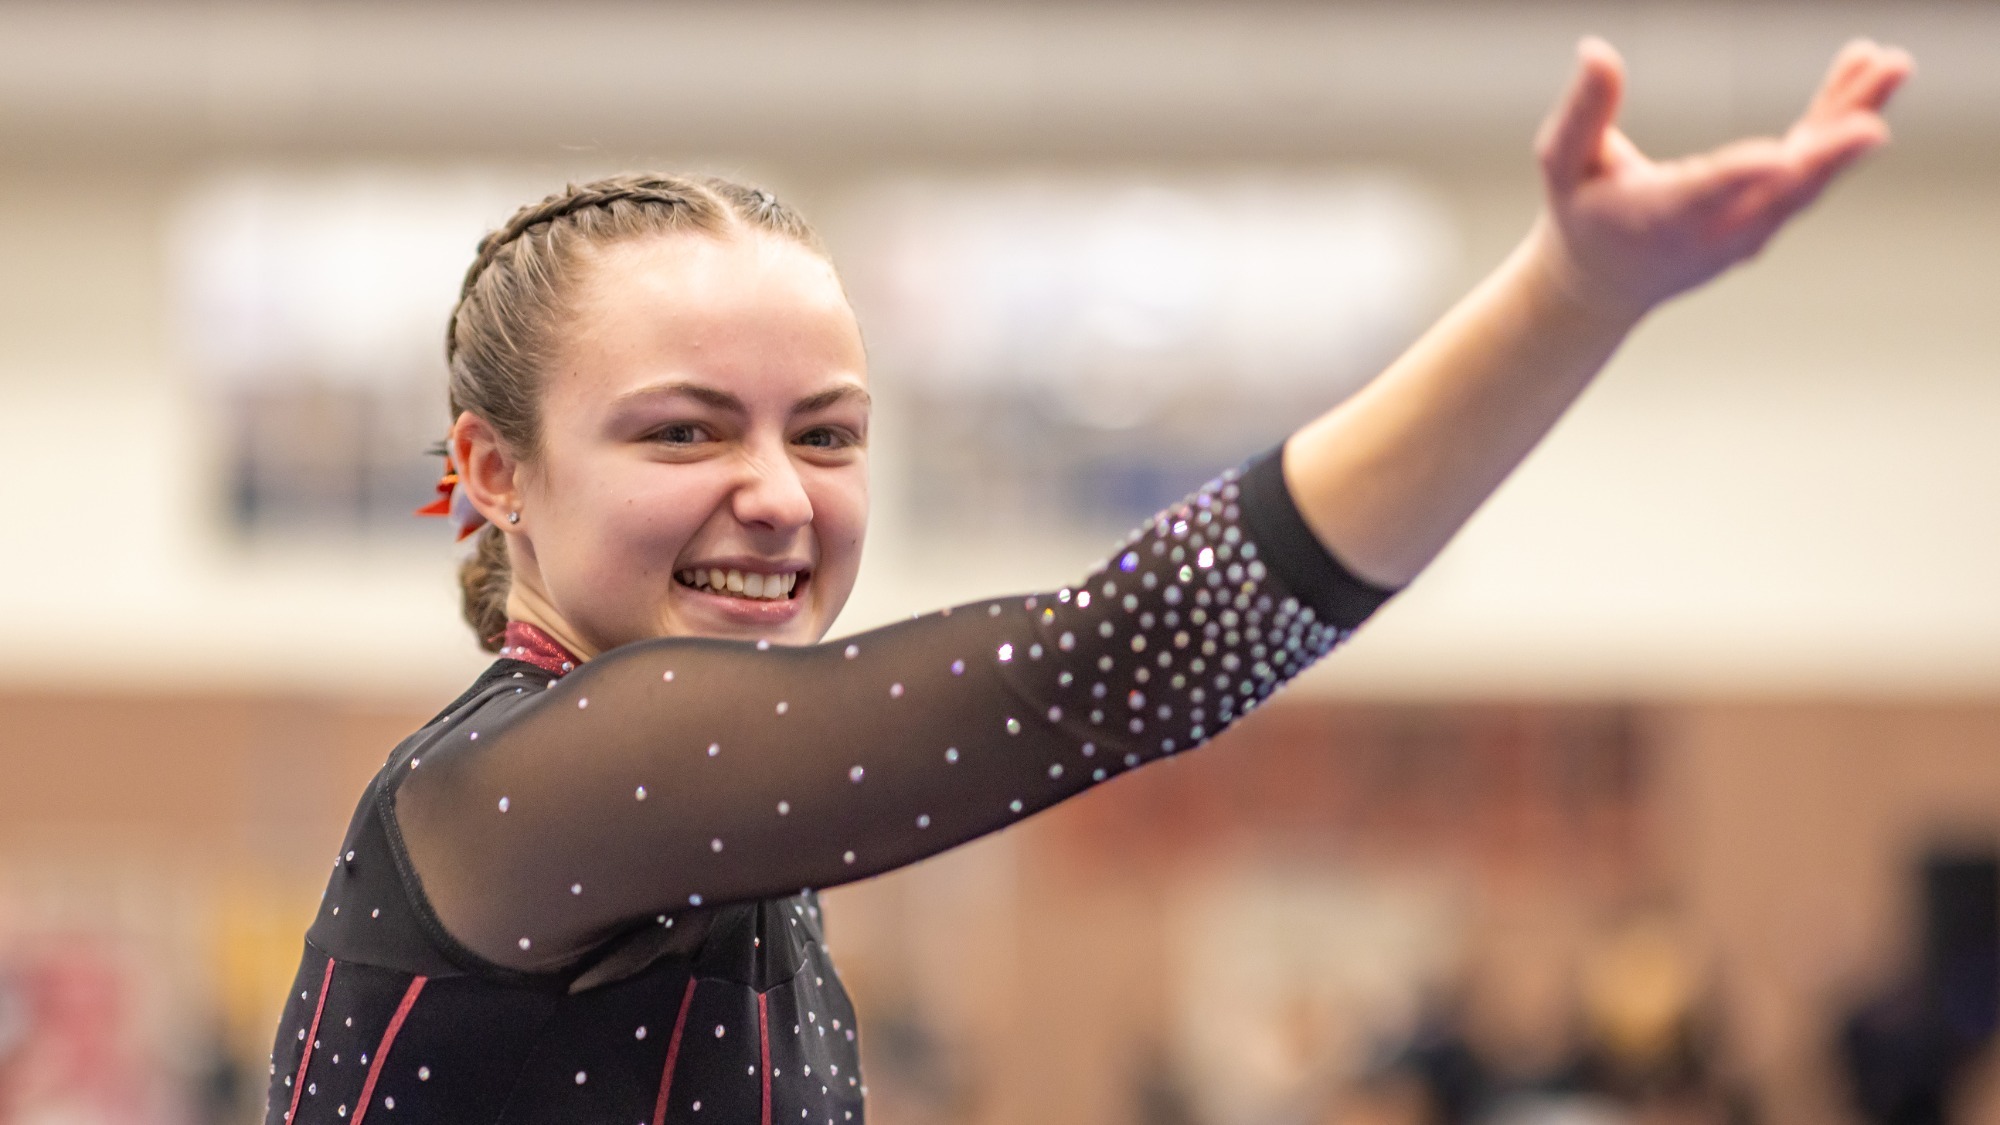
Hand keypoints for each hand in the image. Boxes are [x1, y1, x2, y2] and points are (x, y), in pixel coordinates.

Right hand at [1530, 37, 1911, 320]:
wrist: (1606, 282)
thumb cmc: (1582, 214)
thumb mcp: (1561, 164)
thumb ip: (1581, 112)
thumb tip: (1596, 50)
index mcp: (1655, 219)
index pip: (1702, 196)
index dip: (1741, 176)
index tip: (1782, 157)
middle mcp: (1713, 232)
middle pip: (1779, 191)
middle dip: (1828, 153)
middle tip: (1872, 122)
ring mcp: (1750, 228)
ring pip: (1810, 176)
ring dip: (1851, 120)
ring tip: (1891, 65)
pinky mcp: (1771, 213)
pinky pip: (1815, 166)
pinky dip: (1842, 120)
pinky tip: (1868, 70)